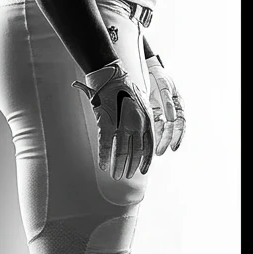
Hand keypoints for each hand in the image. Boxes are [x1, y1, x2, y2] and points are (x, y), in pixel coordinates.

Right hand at [72, 59, 152, 178]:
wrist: (112, 77)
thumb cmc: (126, 90)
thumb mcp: (142, 105)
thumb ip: (143, 121)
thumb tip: (142, 138)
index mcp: (147, 120)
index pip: (148, 146)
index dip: (145, 161)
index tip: (142, 171)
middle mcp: (136, 124)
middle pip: (135, 152)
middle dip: (131, 166)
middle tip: (127, 176)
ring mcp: (122, 124)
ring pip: (121, 152)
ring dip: (118, 166)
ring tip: (116, 176)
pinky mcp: (107, 123)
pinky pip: (105, 145)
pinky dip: (104, 157)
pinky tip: (103, 166)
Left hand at [146, 55, 185, 154]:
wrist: (149, 70)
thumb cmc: (160, 77)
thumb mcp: (165, 87)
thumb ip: (168, 102)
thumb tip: (172, 118)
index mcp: (178, 105)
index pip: (181, 124)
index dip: (178, 136)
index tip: (174, 146)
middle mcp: (172, 111)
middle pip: (171, 129)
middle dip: (166, 141)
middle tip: (160, 152)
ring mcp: (162, 113)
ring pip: (163, 130)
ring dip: (159, 140)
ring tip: (155, 152)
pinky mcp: (153, 113)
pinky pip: (154, 125)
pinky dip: (153, 134)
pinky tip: (148, 142)